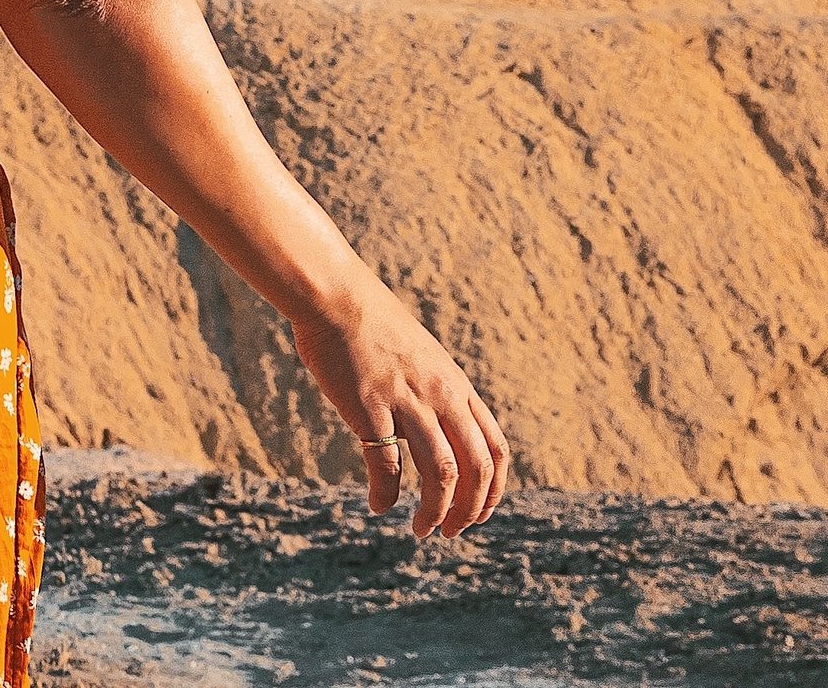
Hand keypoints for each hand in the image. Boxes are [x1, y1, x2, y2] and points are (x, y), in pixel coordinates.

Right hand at [290, 278, 510, 537]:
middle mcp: (440, 395)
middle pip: (476, 469)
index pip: (495, 449)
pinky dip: (386, 494)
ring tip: (422, 530)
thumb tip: (437, 426)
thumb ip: (434, 389)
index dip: (493, 491)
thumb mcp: (420, 354)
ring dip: (435, 512)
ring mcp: (407, 400)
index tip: (478, 514)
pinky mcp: (370, 407)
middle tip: (450, 532)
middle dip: (469, 511)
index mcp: (455, 385)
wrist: (332, 294)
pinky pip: (386, 465)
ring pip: (441, 474)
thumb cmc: (369, 322)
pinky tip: (378, 505)